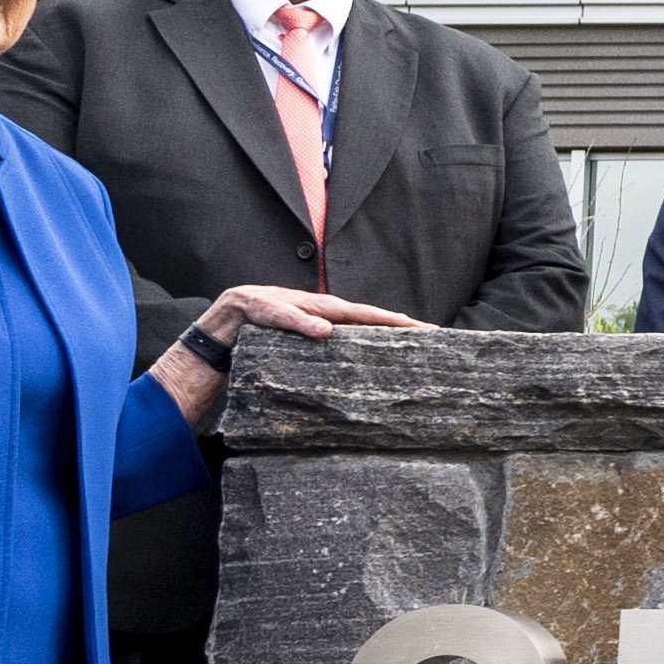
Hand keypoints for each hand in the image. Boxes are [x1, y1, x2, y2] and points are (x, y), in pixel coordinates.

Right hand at [149, 281, 424, 426]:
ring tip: (392, 325)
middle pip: (350, 310)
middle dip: (388, 320)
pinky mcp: (248, 309)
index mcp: (308, 319)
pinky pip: (276, 316)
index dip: (389, 328)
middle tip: (424, 330)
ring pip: (321, 306)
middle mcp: (295, 305)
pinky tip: (322, 331)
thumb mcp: (287, 368)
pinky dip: (298, 322)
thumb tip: (350, 388)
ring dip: (355, 316)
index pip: (356, 322)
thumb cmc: (243, 365)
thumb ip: (315, 369)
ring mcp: (272, 303)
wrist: (199, 352)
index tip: (426, 338)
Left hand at [197, 282, 422, 346]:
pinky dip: (367, 344)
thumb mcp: (269, 314)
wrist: (231, 314)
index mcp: (323, 306)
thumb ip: (296, 321)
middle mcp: (328, 314)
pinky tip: (375, 357)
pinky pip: (349, 339)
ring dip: (387, 337)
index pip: (367, 313)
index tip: (421, 328)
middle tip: (432, 337)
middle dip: (402, 327)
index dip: (395, 321)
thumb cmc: (250, 311)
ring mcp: (324, 324)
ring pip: (364, 330)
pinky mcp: (316, 335)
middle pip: (373, 320)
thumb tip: (329, 331)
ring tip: (412, 348)